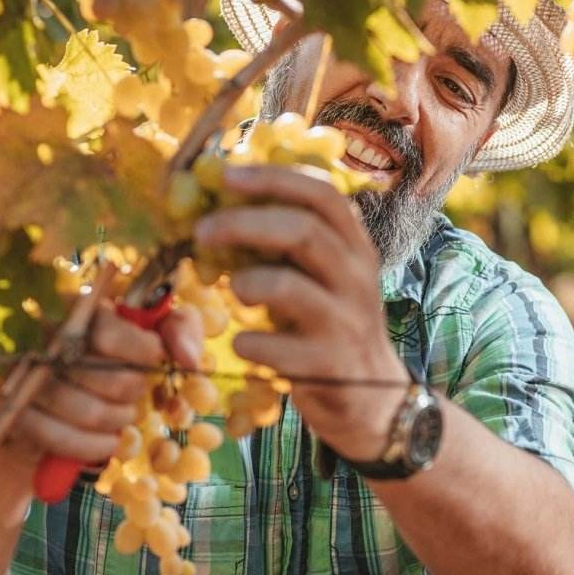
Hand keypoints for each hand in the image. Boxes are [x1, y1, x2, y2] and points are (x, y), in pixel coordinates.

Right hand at [9, 300, 205, 467]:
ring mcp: (24, 376)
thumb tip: (187, 359)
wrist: (65, 398)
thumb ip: (179, 331)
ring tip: (123, 416)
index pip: (107, 332)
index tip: (154, 359)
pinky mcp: (15, 412)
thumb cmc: (118, 358)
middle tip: (136, 392)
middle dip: (131, 391)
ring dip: (117, 420)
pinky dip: (92, 447)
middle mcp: (42, 337)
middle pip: (101, 374)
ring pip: (85, 410)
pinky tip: (107, 442)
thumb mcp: (154, 334)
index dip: (141, 352)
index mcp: (76, 308)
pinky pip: (57, 437)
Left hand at [194, 163, 407, 459]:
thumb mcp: (328, 278)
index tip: (227, 175)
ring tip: (235, 290)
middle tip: (201, 231)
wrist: (372, 399)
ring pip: (290, 287)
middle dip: (243, 224)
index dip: (275, 179)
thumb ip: (293, 244)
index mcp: (357, 248)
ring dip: (247, 282)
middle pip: (304, 232)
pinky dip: (248, 343)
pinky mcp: (329, 367)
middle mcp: (358, 280)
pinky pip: (276, 348)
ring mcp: (346, 324)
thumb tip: (226, 203)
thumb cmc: (333, 326)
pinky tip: (243, 346)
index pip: (324, 195)